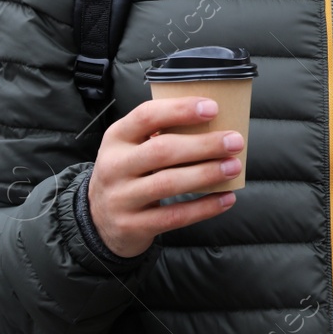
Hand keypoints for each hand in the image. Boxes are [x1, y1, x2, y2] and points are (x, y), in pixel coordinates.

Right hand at [87, 97, 241, 257]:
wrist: (98, 220)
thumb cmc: (129, 173)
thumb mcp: (132, 148)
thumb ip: (162, 134)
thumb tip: (216, 122)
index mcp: (117, 138)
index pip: (146, 116)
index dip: (180, 110)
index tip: (213, 107)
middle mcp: (114, 166)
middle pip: (161, 150)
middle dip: (203, 145)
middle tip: (234, 141)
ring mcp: (121, 198)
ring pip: (168, 183)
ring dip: (206, 174)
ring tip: (233, 167)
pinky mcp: (132, 225)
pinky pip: (174, 216)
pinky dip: (204, 207)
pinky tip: (226, 198)